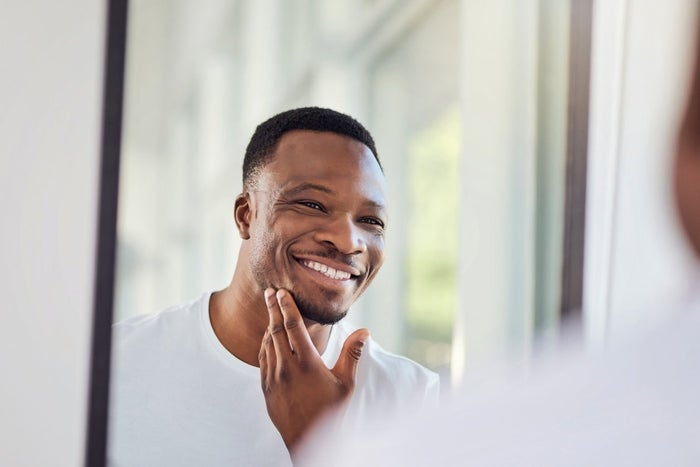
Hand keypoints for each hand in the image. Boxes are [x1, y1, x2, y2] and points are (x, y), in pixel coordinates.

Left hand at [259, 288, 368, 454]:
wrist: (307, 441)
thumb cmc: (330, 412)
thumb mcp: (345, 384)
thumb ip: (352, 354)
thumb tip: (364, 331)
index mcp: (306, 363)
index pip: (292, 327)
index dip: (286, 306)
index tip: (281, 292)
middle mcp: (286, 368)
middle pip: (276, 330)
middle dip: (273, 308)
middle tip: (270, 291)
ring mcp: (273, 378)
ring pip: (267, 343)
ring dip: (269, 324)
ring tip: (271, 310)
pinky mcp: (266, 388)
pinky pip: (262, 359)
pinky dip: (265, 344)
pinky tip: (269, 338)